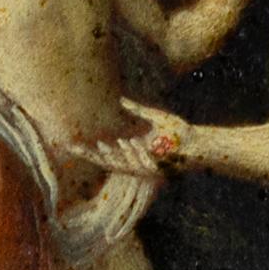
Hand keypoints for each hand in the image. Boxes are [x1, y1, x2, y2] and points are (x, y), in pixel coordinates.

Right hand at [77, 100, 191, 177]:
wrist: (197, 144)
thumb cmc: (176, 132)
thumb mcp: (152, 117)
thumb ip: (135, 110)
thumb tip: (120, 100)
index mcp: (130, 153)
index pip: (104, 152)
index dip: (88, 149)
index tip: (71, 142)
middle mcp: (133, 163)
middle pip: (107, 162)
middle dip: (91, 155)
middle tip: (75, 147)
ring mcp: (144, 167)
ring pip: (122, 164)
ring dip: (113, 153)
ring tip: (101, 142)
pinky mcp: (156, 169)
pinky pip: (142, 162)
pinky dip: (135, 152)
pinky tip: (129, 142)